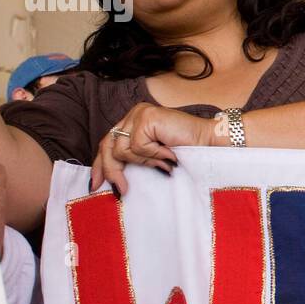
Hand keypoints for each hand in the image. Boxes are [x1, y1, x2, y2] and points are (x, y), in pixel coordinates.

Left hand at [91, 102, 209, 195]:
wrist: (209, 142)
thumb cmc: (186, 151)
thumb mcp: (152, 156)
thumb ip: (133, 157)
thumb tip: (111, 178)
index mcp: (133, 121)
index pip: (107, 142)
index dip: (100, 164)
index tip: (95, 184)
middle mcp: (133, 114)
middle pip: (108, 145)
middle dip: (112, 170)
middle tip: (121, 190)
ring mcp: (139, 114)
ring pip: (122, 149)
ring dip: (144, 162)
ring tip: (163, 163)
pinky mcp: (147, 117)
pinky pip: (138, 146)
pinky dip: (153, 155)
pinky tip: (169, 155)